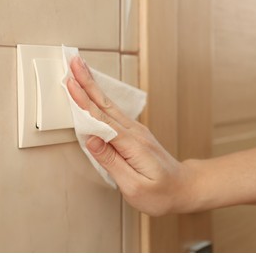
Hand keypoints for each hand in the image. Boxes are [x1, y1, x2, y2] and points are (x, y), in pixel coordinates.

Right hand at [67, 56, 195, 215]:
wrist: (185, 187)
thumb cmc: (161, 193)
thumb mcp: (134, 186)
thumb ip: (111, 161)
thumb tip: (91, 139)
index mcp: (132, 145)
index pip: (101, 119)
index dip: (83, 101)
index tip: (70, 83)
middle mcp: (134, 132)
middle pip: (105, 104)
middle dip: (87, 82)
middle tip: (74, 62)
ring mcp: (135, 130)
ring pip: (109, 105)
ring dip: (93, 86)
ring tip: (81, 70)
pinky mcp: (134, 133)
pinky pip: (113, 112)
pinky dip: (100, 99)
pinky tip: (95, 92)